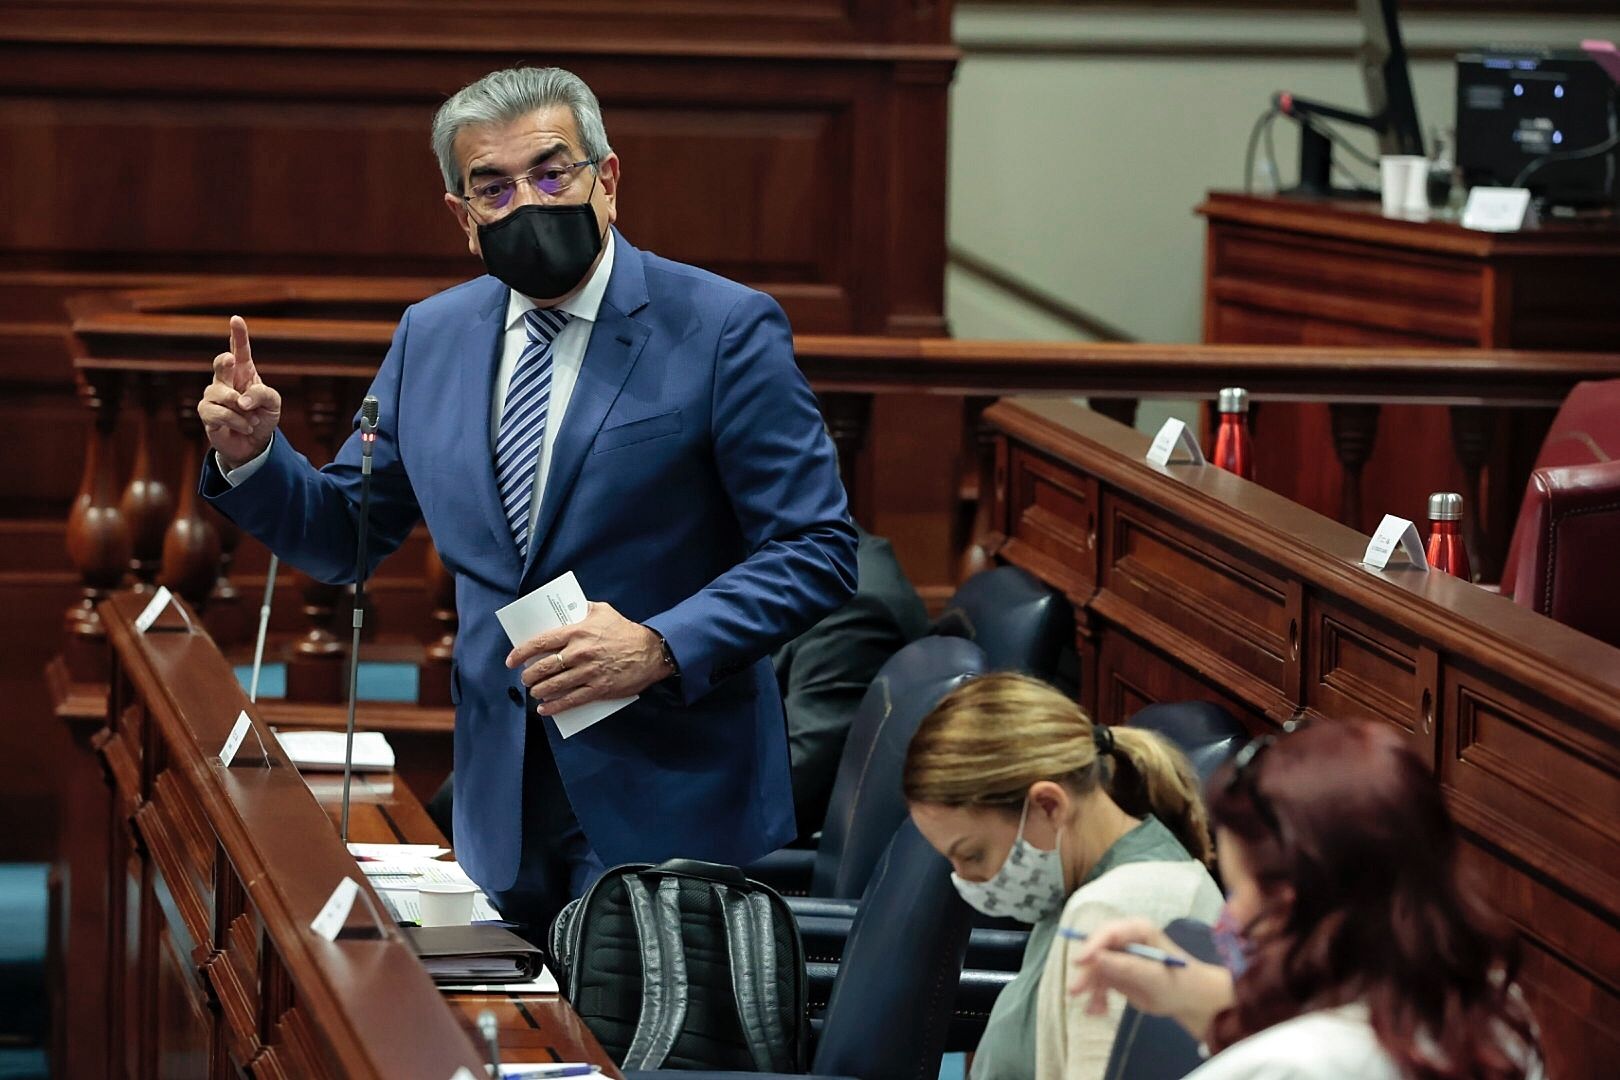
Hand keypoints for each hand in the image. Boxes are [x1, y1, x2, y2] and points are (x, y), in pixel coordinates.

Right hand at [198, 316, 283, 471]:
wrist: (253, 444)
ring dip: (241, 409)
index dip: (238, 334)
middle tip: (231, 360)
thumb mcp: (273, 404)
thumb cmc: (263, 417)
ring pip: (221, 393)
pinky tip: (245, 426)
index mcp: (244, 372)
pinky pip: (218, 412)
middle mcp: (226, 380)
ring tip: (253, 419)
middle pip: (221, 363)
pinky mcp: (207, 413)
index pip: (240, 350)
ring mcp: (214, 396)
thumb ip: (262, 394)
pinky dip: (236, 421)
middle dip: (225, 361)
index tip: (236, 319)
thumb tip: (241, 400)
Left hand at [506, 602, 669, 714]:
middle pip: (544, 667)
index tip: (511, 660)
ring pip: (554, 685)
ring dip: (539, 691)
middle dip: (529, 675)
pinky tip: (545, 709)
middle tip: (525, 678)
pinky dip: (555, 706)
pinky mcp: (598, 689)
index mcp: (577, 632)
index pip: (541, 642)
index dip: (521, 652)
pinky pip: (571, 700)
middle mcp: (579, 653)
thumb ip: (581, 609)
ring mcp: (588, 672)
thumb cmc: (625, 630)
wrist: (651, 652)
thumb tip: (564, 610)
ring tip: (535, 692)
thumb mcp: (602, 610)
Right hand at [1067, 917, 1231, 1040]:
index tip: (1079, 963)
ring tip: (1095, 1011)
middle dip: (1087, 972)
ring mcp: (1119, 955)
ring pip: (1094, 969)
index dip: (1092, 946)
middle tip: (1076, 991)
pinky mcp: (1115, 971)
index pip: (1109, 933)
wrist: (1189, 1000)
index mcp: (1138, 930)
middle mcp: (1125, 939)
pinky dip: (1097, 996)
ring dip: (1092, 989)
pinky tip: (1100, 1010)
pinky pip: (1098, 982)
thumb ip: (1126, 966)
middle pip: (1097, 950)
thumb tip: (1096, 958)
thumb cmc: (1180, 983)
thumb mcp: (1155, 977)